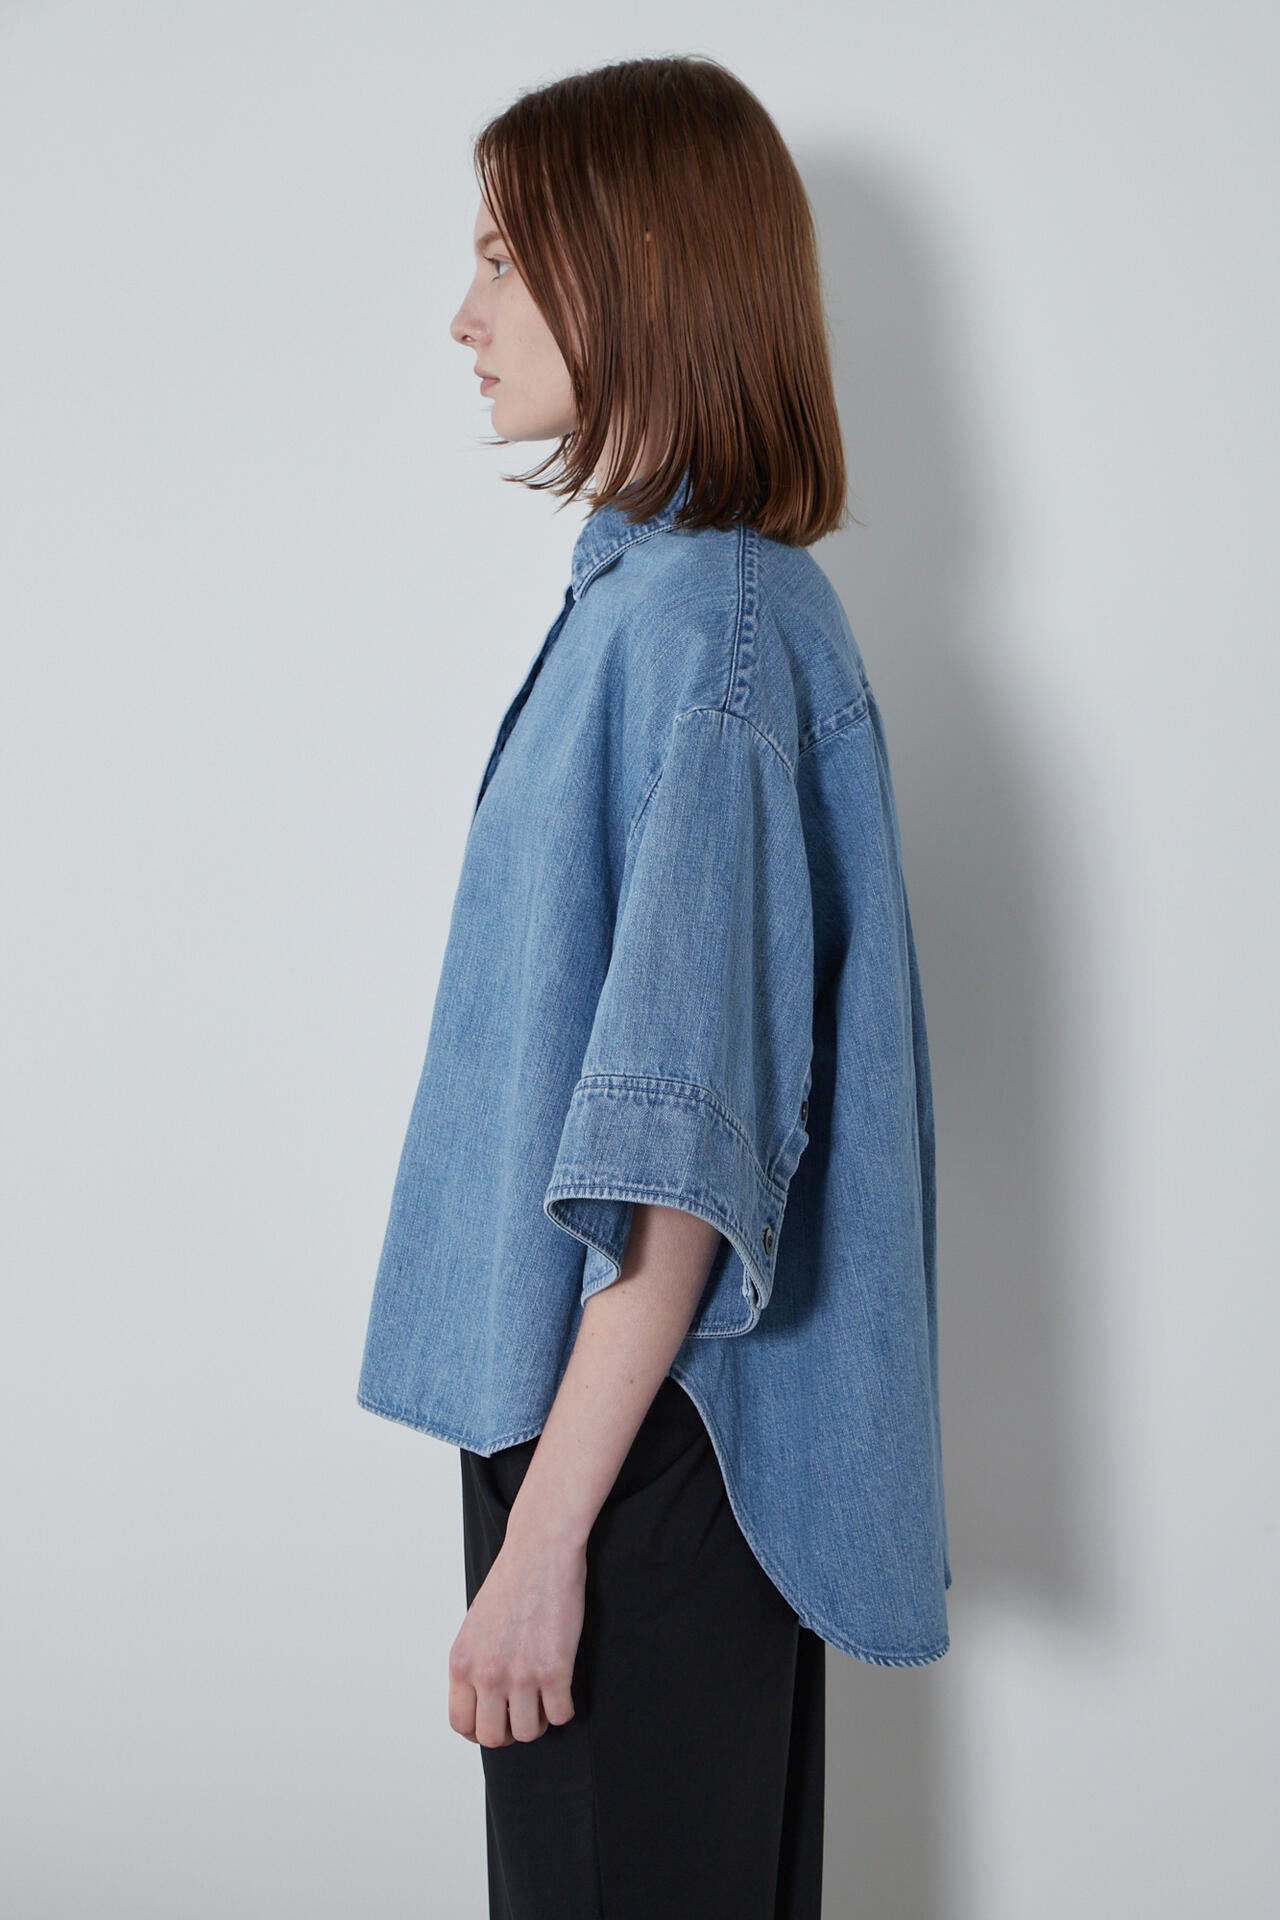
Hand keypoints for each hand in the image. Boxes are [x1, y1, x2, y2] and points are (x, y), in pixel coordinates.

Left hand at [448, 1527, 586, 1746]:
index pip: (461, 1723)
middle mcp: (486, 1674)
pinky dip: (565, 1708)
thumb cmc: (511, 1582)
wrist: (539, 1551)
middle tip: (523, 1713)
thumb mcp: (475, 1627)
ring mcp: (520, 1675)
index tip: (496, 1721)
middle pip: (492, 1737)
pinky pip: (560, 1715)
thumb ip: (475, 1664)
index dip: (480, 1730)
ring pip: (527, 1732)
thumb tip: (483, 1699)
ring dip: (539, 1720)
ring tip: (545, 1698)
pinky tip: (564, 1688)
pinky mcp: (554, 1670)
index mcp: (462, 1663)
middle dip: (509, 1731)